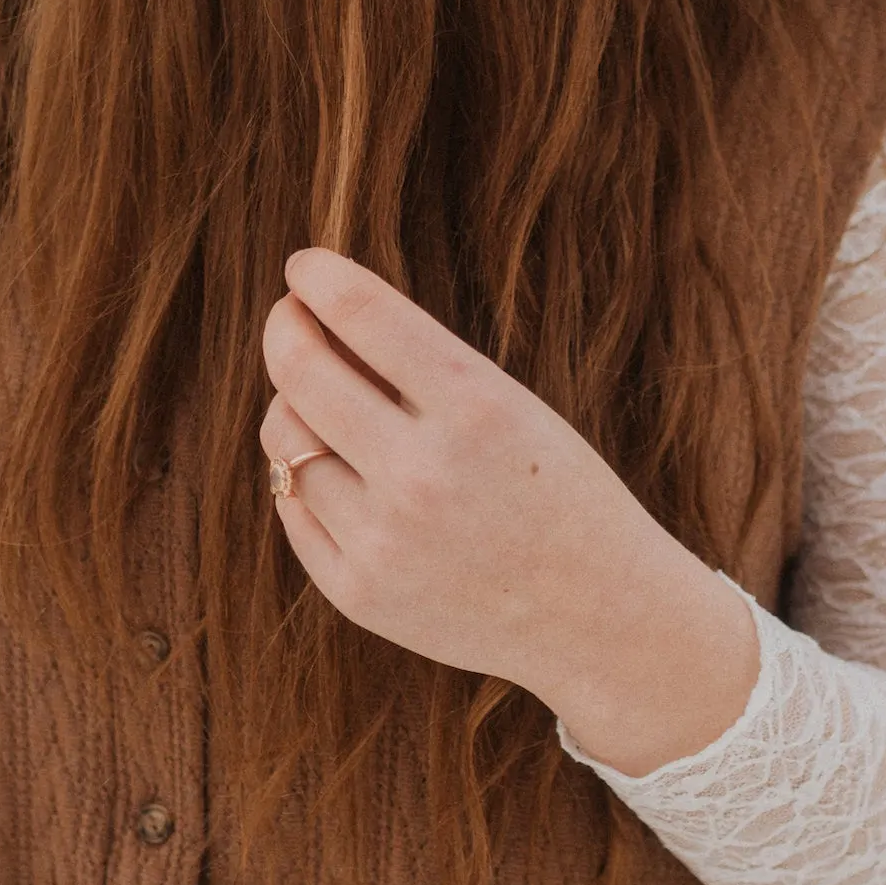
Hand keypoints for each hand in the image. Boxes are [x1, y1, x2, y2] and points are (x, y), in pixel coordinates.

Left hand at [258, 247, 758, 776]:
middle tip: (290, 318)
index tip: (305, 267)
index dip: (320, 278)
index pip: (364, 314)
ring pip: (286, 441)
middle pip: (301, 372)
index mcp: (478, 408)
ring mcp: (385, 540)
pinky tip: (334, 464)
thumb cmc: (556, 493)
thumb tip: (319, 315)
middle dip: (286, 329)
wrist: (599, 617)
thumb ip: (421, 368)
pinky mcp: (358, 591)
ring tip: (324, 403)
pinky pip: (292, 505)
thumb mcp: (515, 408)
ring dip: (294, 408)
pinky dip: (302, 474)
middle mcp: (424, 474)